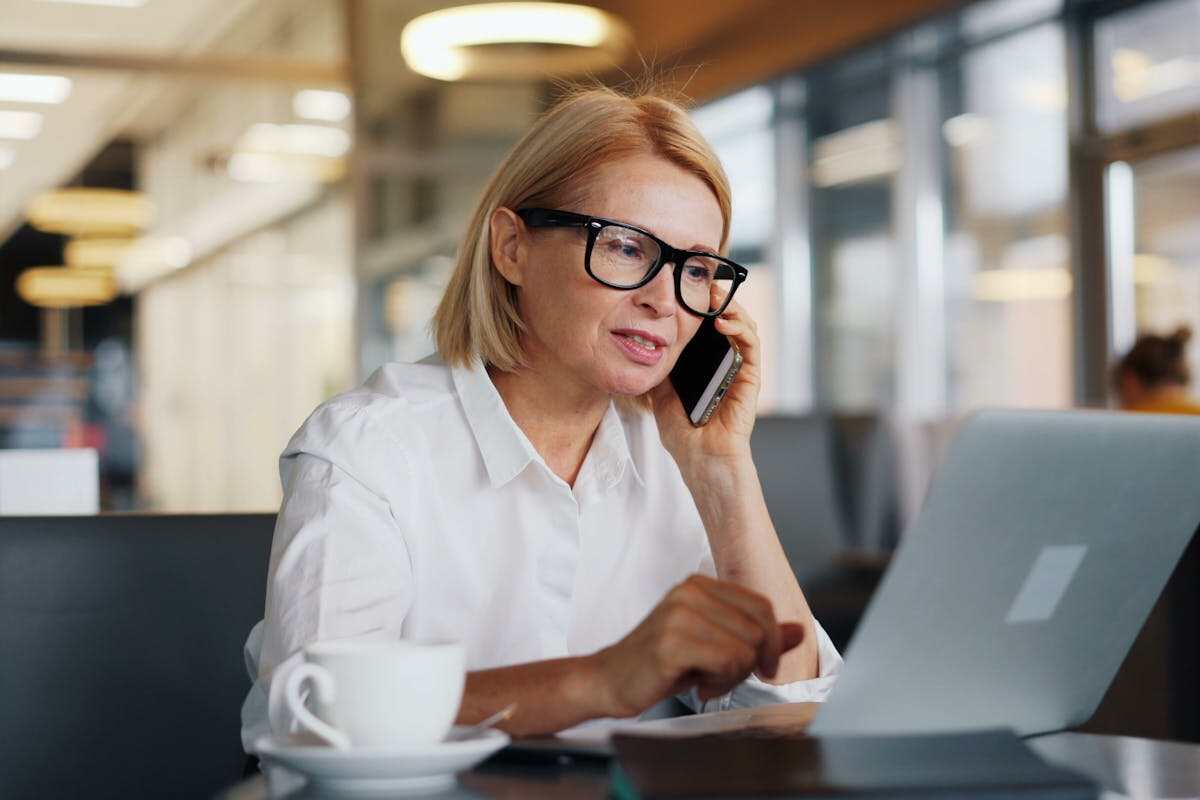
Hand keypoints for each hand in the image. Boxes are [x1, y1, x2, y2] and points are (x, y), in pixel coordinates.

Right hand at [592, 574, 805, 717]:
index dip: (771, 642)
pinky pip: (727, 662)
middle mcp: (689, 591)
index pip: (762, 605)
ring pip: (745, 648)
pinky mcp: (671, 642)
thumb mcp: (714, 644)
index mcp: (699, 584)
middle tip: (720, 676)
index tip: (761, 667)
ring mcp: (679, 614)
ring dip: (732, 676)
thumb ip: (756, 635)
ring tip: (705, 679)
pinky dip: (719, 683)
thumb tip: (800, 631)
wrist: (608, 680)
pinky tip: (697, 685)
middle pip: (758, 629)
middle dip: (748, 663)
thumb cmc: (661, 664)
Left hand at [650, 297, 761, 467]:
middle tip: (701, 281)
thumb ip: (658, 368)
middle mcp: (726, 361)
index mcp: (706, 363)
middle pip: (727, 319)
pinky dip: (740, 329)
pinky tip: (723, 322)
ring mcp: (740, 368)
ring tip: (713, 295)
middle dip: (716, 298)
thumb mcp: (660, 392)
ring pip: (743, 326)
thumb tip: (640, 344)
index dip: (699, 304)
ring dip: (731, 306)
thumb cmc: (683, 432)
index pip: (707, 325)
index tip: (684, 286)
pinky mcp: (750, 378)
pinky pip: (751, 346)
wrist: (699, 460)